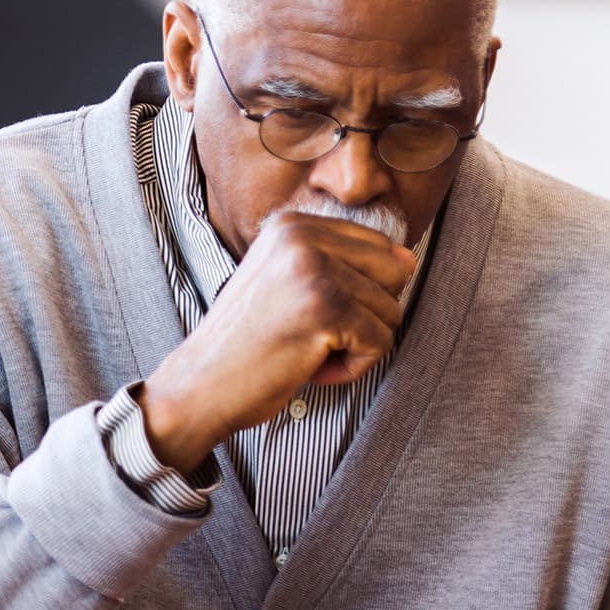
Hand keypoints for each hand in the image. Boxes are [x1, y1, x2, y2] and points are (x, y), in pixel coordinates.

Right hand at [137, 212, 415, 473]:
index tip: (310, 313)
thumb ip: (342, 267)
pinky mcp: (327, 308)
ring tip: (306, 350)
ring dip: (355, 346)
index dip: (359, 292)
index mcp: (292, 225)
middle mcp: (303, 237)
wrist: (200, 385)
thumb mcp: (288, 286)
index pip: (377, 246)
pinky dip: (352, 368)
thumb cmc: (245, 344)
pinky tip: (311, 367)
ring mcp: (315, 270)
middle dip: (364, 316)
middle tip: (313, 334)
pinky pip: (380, 343)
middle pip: (392, 274)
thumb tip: (409, 259)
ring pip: (391, 311)